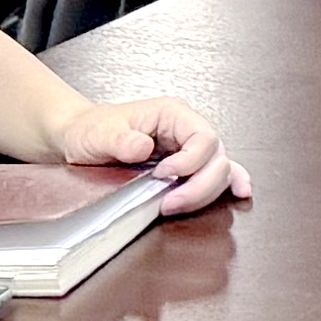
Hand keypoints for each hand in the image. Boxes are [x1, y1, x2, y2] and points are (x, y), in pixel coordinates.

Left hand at [46, 85, 247, 215]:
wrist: (80, 137)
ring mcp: (189, 147)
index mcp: (173, 114)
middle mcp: (187, 129)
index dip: (191, 162)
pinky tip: (240, 192)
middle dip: (199, 185)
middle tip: (169, 204)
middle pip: (217, 157)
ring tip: (176, 206)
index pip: (204, 138)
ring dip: (205, 192)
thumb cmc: (90, 130)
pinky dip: (230, 182)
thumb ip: (120, 139)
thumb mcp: (98, 134)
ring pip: (219, 169)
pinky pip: (216, 171)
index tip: (162, 177)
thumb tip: (143, 147)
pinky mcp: (187, 165)